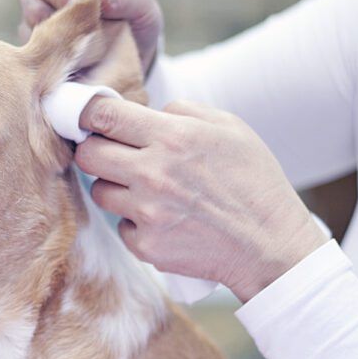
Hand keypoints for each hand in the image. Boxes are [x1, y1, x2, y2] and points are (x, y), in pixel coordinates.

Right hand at [20, 0, 162, 73]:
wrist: (134, 58)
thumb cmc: (134, 18)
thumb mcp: (139, 2)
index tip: (78, 5)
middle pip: (29, 3)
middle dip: (54, 18)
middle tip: (80, 31)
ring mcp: (37, 28)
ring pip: (30, 33)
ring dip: (56, 43)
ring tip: (85, 50)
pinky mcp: (39, 57)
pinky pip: (37, 61)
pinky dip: (56, 63)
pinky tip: (77, 66)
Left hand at [75, 97, 327, 302]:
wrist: (270, 245)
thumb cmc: (254, 182)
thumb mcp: (230, 128)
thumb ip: (182, 111)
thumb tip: (148, 113)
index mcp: (172, 137)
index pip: (103, 116)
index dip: (87, 114)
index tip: (88, 119)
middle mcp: (153, 174)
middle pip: (88, 155)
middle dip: (95, 150)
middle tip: (114, 155)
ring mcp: (147, 213)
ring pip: (99, 192)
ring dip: (116, 187)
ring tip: (148, 190)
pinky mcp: (146, 246)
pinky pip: (121, 226)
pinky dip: (135, 222)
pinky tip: (164, 219)